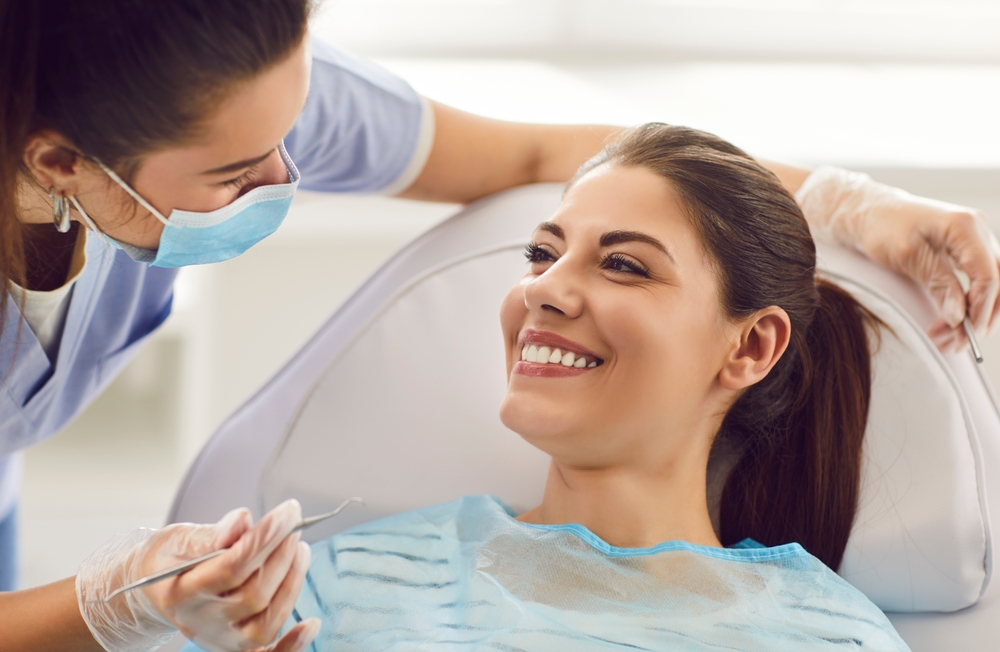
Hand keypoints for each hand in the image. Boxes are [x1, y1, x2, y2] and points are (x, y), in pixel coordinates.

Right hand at [77, 500, 318, 651]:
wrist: (154, 587)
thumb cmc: (171, 558)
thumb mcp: (179, 539)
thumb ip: (211, 534)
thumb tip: (244, 520)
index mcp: (182, 593)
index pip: (232, 567)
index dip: (265, 539)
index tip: (288, 512)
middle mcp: (202, 622)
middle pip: (253, 597)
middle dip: (282, 557)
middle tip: (295, 527)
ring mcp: (220, 639)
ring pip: (265, 624)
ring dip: (292, 585)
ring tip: (301, 551)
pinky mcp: (235, 647)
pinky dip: (292, 645)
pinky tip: (311, 623)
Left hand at [795, 166, 999, 351]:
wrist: (870, 213)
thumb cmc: (883, 227)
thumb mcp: (908, 257)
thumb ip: (939, 284)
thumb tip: (961, 316)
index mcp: (965, 227)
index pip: (988, 274)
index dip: (982, 307)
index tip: (968, 333)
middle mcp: (977, 232)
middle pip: (996, 282)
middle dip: (978, 316)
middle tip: (954, 342)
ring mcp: (973, 242)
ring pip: (988, 287)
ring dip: (971, 315)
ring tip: (944, 338)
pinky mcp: (964, 254)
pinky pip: (974, 284)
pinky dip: (963, 306)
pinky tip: (946, 324)